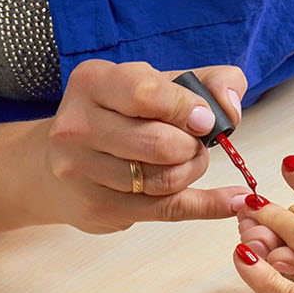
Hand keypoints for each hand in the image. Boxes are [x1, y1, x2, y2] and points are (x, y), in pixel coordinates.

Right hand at [39, 60, 249, 232]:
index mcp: (93, 82)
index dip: (188, 109)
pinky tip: (232, 201)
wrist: (61, 160)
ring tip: (184, 162)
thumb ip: (209, 82)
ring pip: (165, 179)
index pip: (148, 94)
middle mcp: (78, 125)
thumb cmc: (122, 115)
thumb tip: (231, 107)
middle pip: (161, 144)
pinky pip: (167, 209)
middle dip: (192, 146)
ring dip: (191, 171)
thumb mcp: (160, 84)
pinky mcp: (98, 207)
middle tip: (193, 143)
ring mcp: (82, 170)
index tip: (204, 120)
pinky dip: (208, 205)